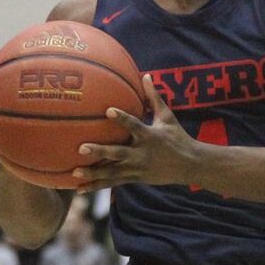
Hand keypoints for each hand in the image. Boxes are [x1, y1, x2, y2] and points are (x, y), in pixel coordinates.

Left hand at [71, 74, 197, 191]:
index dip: (122, 118)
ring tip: (74, 172)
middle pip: (118, 153)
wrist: (190, 165)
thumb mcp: (168, 117)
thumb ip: (154, 98)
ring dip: (93, 173)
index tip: (108, 111)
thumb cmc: (178, 137)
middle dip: (100, 151)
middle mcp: (141, 153)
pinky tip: (80, 189)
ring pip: (112, 172)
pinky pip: (113, 183)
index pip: (134, 125)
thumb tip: (145, 75)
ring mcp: (137, 168)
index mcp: (149, 136)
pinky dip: (97, 185)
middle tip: (81, 148)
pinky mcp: (135, 178)